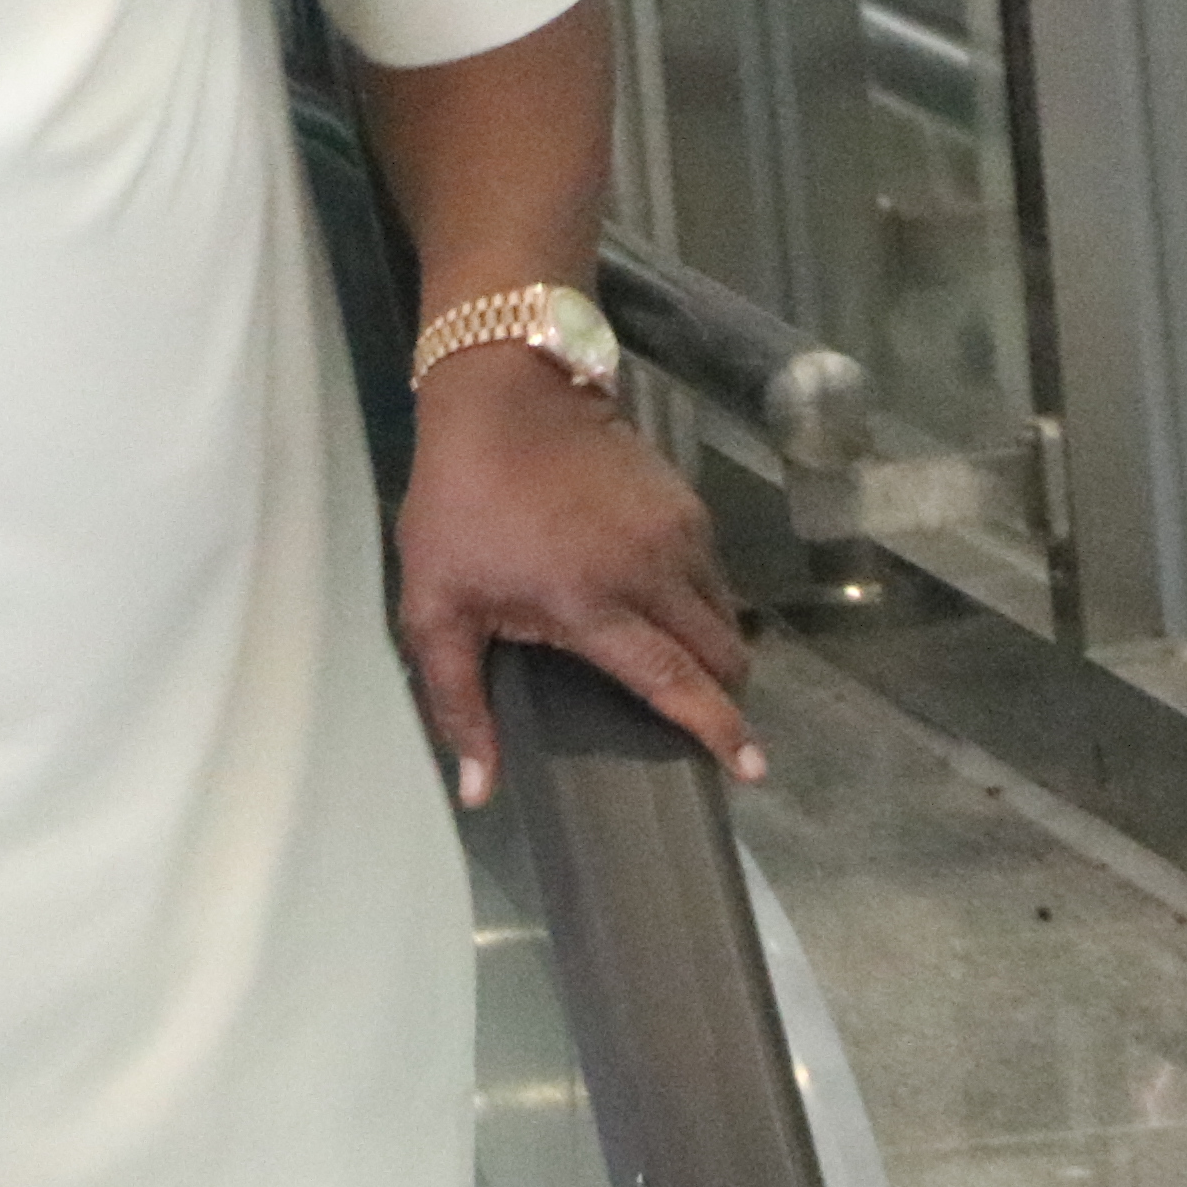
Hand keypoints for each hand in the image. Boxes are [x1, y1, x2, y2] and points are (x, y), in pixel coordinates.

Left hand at [394, 345, 758, 807]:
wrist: (504, 394)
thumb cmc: (459, 505)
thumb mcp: (435, 607)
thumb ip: (457, 702)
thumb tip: (479, 791)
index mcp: (593, 606)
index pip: (675, 682)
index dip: (718, 729)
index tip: (751, 768)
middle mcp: (652, 573)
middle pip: (720, 655)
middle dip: (723, 694)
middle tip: (705, 716)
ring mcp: (679, 533)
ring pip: (725, 615)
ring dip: (714, 647)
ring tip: (681, 663)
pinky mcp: (688, 504)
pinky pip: (714, 572)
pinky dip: (702, 601)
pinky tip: (663, 605)